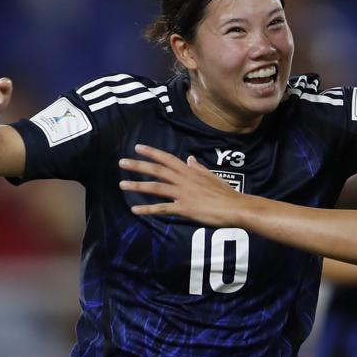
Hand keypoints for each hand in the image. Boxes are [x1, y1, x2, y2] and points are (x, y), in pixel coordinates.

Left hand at [119, 145, 242, 225]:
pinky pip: (162, 208)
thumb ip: (198, 168)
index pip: (167, 159)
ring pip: (156, 187)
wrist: (236, 207)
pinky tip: (135, 210)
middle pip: (157, 170)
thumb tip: (189, 159)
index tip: (138, 147)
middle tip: (121, 163)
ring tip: (122, 185)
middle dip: (138, 165)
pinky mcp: (184, 208)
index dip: (152, 153)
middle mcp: (184, 180)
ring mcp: (183, 194)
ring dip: (138, 185)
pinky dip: (148, 209)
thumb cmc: (226, 194)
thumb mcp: (212, 176)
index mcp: (190, 172)